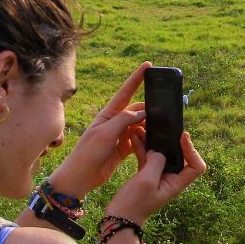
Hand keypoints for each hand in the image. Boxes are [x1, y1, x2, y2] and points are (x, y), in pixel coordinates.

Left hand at [49, 62, 151, 198]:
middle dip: (150, 109)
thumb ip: (124, 119)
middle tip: (165, 110)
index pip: (125, 92)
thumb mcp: (105, 133)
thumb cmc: (88, 153)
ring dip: (150, 125)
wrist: (80, 178)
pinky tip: (157, 139)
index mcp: (108, 114)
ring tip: (163, 127)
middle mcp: (115, 122)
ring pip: (140, 125)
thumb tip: (143, 111)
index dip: (137, 78)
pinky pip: (140, 139)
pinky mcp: (124, 148)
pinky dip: (148, 139)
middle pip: (137, 110)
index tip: (148, 65)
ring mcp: (120, 135)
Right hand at [105, 131, 206, 225]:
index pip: (196, 166)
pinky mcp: (146, 174)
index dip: (192, 150)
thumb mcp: (147, 180)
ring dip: (154, 141)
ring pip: (162, 154)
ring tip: (144, 127)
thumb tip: (159, 151)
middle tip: (163, 128)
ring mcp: (158, 176)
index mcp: (177, 183)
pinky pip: (148, 157)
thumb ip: (157, 162)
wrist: (118, 219)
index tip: (182, 137)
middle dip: (171, 141)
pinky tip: (135, 136)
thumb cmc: (134, 203)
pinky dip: (143, 147)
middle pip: (180, 156)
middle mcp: (171, 178)